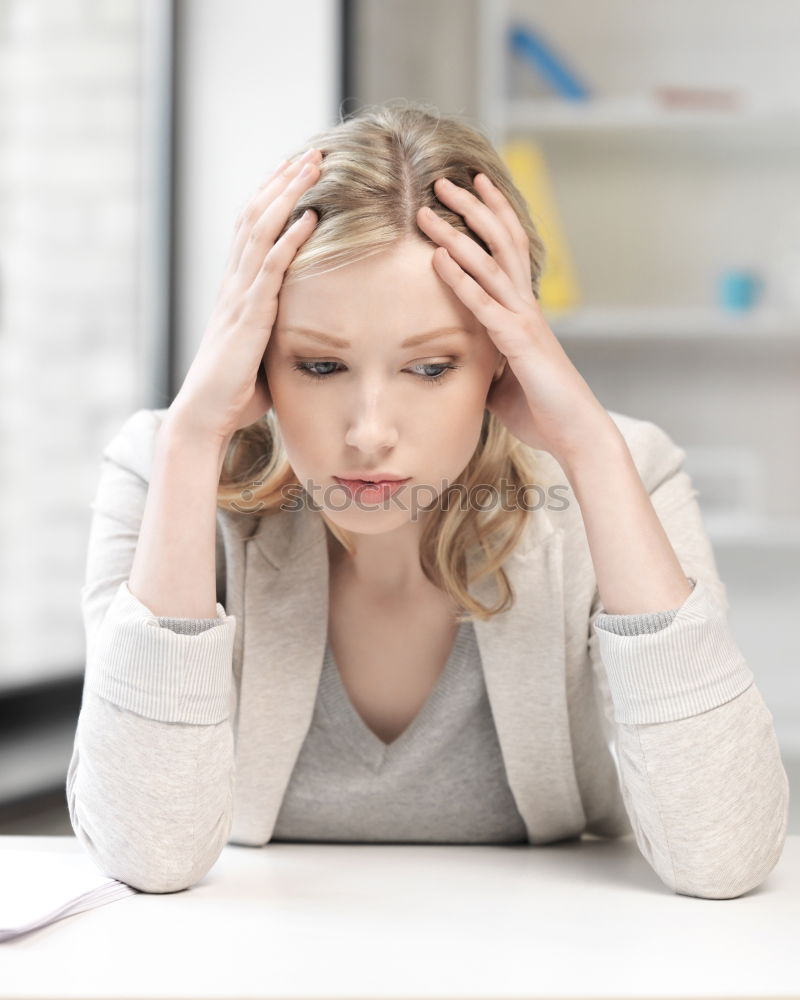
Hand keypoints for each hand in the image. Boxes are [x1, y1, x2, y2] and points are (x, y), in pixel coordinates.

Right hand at [169, 147, 322, 445]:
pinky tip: (309, 217)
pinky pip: (270, 267)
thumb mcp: (261, 353)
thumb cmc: (234, 392)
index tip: (297, 172)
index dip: (274, 197)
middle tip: (311, 153)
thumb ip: (278, 331)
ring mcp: (239, 295)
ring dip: (288, 195)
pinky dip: (290, 239)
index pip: (252, 229)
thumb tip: (306, 333)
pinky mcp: (248, 314)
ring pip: (262, 230)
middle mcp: (234, 283)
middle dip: (284, 181)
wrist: (205, 413)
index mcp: (236, 289)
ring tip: (312, 166)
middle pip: (257, 216)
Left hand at [416, 173, 614, 464]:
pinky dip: (459, 280)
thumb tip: (464, 361)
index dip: (491, 216)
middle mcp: (527, 306)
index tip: (470, 188)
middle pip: (502, 241)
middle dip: (473, 207)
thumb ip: (485, 361)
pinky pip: (484, 305)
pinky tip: (438, 259)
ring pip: (490, 264)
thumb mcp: (503, 381)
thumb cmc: (543, 410)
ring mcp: (525, 321)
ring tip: (429, 210)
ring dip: (457, 234)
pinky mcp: (519, 343)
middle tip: (444, 180)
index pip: (509, 250)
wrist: (576, 434)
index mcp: (524, 311)